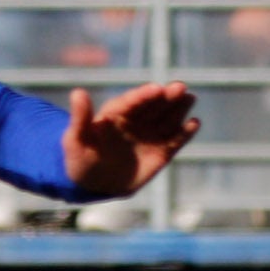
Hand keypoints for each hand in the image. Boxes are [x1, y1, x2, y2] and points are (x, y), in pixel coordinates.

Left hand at [62, 79, 199, 198]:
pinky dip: (185, 133)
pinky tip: (194, 123)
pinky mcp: (161, 151)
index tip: (156, 88)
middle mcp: (136, 120)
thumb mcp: (75, 139)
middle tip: (180, 87)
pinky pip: (174, 140)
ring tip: (190, 98)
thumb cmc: (81, 158)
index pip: (132, 101)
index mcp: (116, 113)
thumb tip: (77, 92)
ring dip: (179, 108)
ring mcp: (149, 134)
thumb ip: (80, 117)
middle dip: (166, 96)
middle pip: (154, 105)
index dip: (144, 94)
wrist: (94, 183)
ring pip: (167, 118)